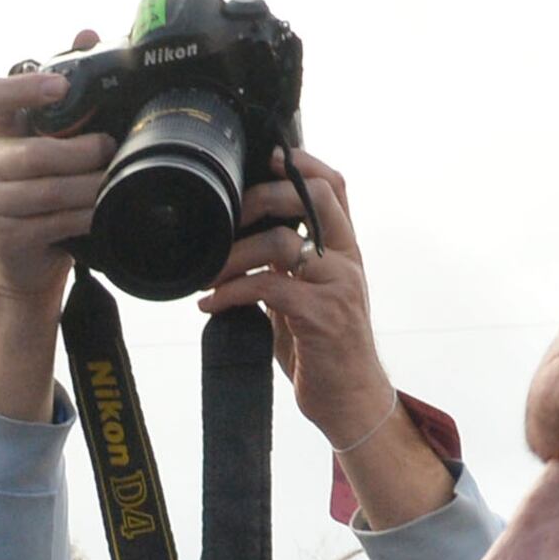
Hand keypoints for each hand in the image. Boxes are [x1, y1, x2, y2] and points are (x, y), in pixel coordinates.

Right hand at [0, 41, 108, 422]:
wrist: (30, 263)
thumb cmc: (47, 193)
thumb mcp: (55, 139)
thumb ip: (68, 92)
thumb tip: (85, 32)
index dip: (21, 88)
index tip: (58, 88)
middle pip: (33, 151)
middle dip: (78, 150)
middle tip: (110, 146)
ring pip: (44, 188)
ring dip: (86, 185)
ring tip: (112, 180)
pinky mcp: (6, 234)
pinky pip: (50, 219)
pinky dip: (82, 214)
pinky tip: (100, 211)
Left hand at [193, 150, 453, 528]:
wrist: (350, 403)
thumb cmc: (322, 352)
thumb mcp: (306, 297)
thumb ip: (286, 266)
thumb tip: (242, 241)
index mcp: (346, 251)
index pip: (335, 187)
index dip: (304, 163)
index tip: (269, 157)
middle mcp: (347, 262)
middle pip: (315, 198)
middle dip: (263, 196)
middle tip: (226, 217)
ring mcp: (338, 287)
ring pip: (282, 243)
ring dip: (233, 254)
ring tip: (208, 274)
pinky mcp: (322, 317)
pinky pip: (268, 288)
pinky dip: (230, 293)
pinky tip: (209, 304)